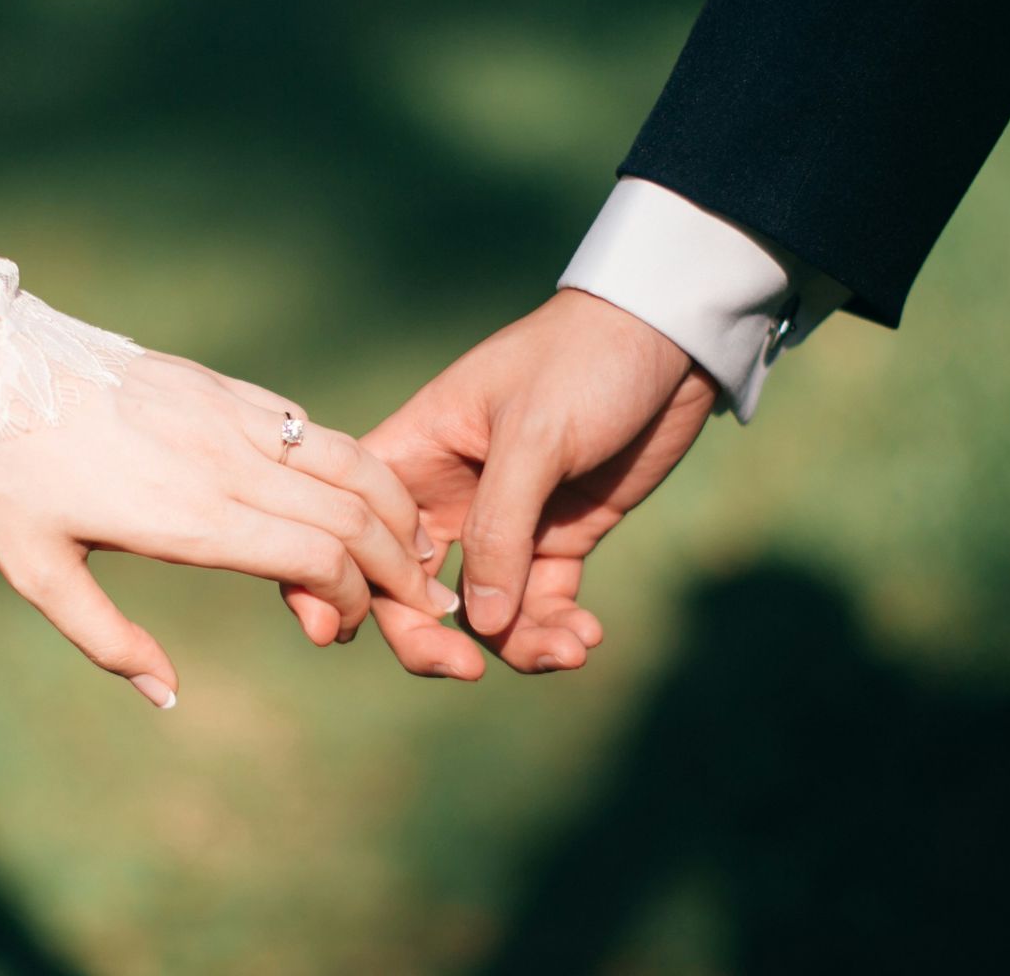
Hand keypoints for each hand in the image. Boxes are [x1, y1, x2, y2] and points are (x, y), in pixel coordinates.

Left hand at [0, 351, 459, 706]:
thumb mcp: (36, 572)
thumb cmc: (2, 474)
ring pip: (348, 459)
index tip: (336, 629)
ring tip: (416, 546)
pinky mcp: (220, 386)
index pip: (317, 557)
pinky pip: (308, 425)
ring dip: (395, 507)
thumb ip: (107, 641)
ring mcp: (229, 415)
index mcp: (190, 517)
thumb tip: (167, 697)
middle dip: (401, 565)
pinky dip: (352, 463)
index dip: (350, 600)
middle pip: (354, 513)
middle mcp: (225, 463)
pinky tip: (359, 490)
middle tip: (422, 601)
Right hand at [313, 289, 717, 678]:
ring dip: (516, 644)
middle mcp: (445, 497)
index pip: (354, 529)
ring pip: (482, 611)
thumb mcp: (534, 436)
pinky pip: (540, 604)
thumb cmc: (584, 361)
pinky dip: (556, 629)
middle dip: (432, 638)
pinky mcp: (558, 537)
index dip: (339, 583)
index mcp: (412, 455)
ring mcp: (503, 523)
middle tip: (467, 671)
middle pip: (408, 589)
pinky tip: (586, 638)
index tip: (345, 633)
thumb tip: (478, 624)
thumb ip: (499, 528)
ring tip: (568, 651)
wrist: (670, 339)